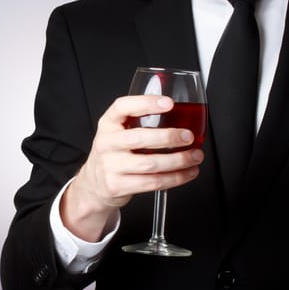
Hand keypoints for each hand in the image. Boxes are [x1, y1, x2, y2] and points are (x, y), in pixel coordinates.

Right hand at [60, 95, 203, 241]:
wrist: (94, 184)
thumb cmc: (114, 153)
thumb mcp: (117, 132)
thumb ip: (139, 121)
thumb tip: (180, 114)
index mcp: (107, 123)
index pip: (123, 107)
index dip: (146, 103)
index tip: (169, 104)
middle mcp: (106, 143)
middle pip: (139, 138)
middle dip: (169, 137)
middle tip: (188, 136)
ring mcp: (110, 166)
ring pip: (150, 164)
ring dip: (178, 161)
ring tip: (194, 156)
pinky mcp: (117, 186)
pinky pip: (152, 183)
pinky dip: (175, 178)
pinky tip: (186, 173)